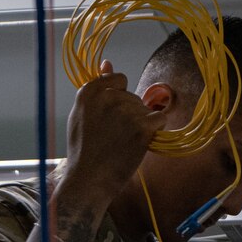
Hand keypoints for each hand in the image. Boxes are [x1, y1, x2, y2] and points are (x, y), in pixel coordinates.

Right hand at [62, 62, 166, 203]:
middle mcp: (108, 97)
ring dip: (141, 124)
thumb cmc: (84, 149)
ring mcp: (126, 112)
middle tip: (114, 135)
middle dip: (130, 113)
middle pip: (133, 96)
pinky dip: (155, 130)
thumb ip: (96, 88)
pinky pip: (159, 119)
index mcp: (90, 91)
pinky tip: (140, 142)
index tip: (112, 114)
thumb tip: (108, 63)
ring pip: (146, 109)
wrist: (89, 178)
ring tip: (122, 142)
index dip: (119, 96)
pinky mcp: (142, 127)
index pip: (119, 79)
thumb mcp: (82, 113)